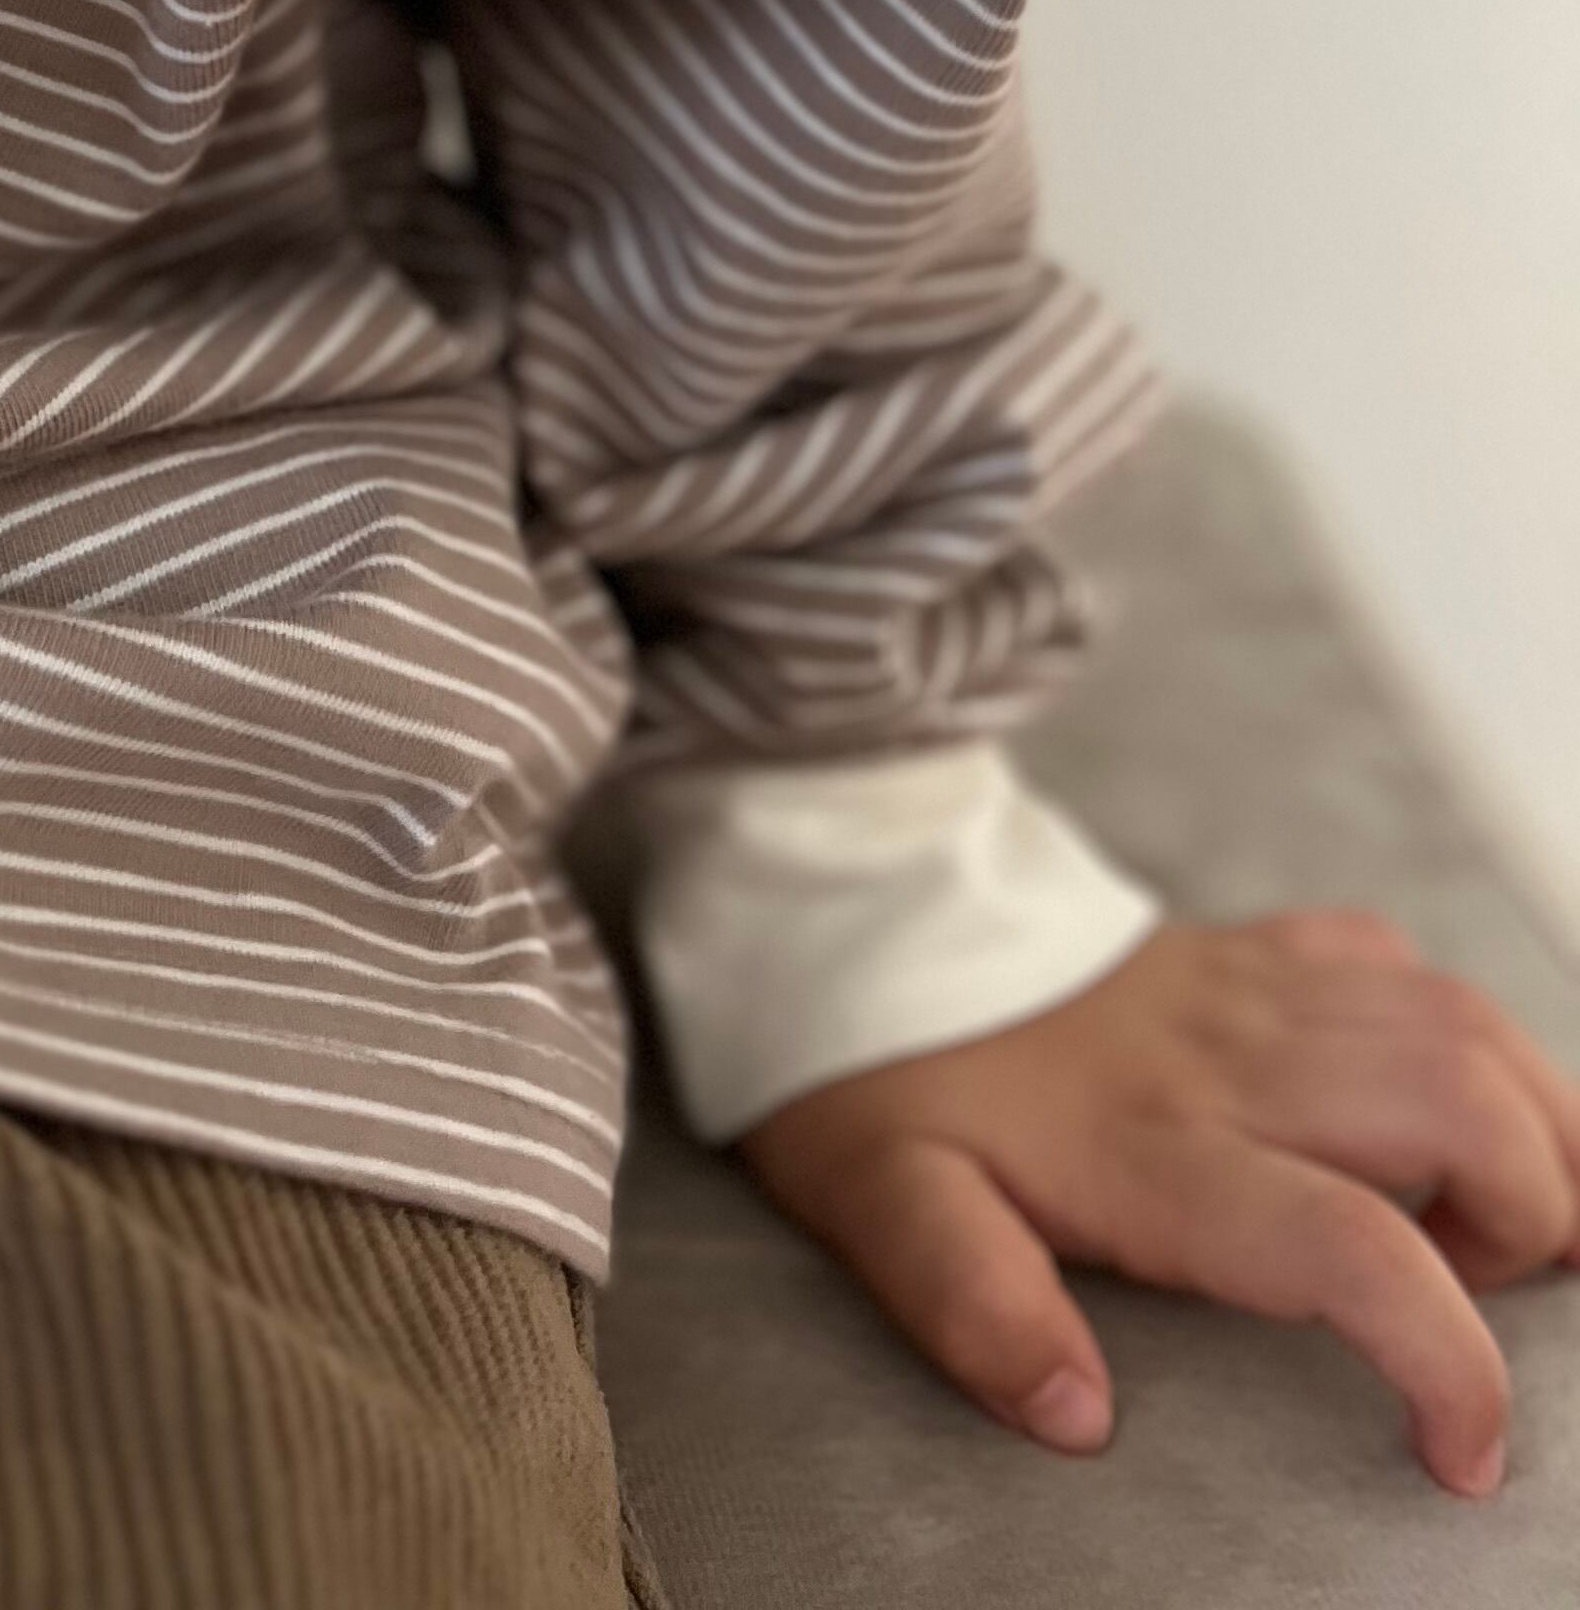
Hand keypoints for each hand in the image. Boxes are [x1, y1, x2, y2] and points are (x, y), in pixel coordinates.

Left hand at [737, 912, 1579, 1498]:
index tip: (1464, 1454)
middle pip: (1462, 1106)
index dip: (1448, 1359)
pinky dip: (1462, 1037)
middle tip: (1496, 1299)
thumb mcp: (881, 1205)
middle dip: (1538, 1217)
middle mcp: (1233, 1057)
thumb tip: (1077, 1417)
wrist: (854, 911)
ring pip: (1463, 1022)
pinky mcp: (1250, 947)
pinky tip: (1442, 1100)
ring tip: (1525, 1222)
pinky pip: (1397, 965)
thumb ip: (972, 1306)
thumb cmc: (872, 1073)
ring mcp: (1252, 987)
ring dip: (1537, 1124)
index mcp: (1156, 1147)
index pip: (1354, 1248)